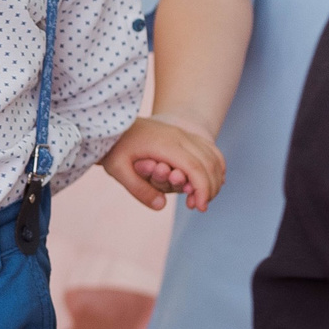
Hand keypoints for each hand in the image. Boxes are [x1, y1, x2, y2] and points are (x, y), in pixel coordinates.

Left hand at [99, 115, 223, 212]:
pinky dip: (215, 166)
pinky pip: (209, 150)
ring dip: (214, 178)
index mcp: (165, 144)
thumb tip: (161, 205)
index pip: (195, 167)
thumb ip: (138, 188)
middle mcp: (179, 136)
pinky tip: (209, 181)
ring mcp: (184, 133)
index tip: (199, 207)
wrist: (113, 122)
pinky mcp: (185, 135)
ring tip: (202, 198)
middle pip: (208, 163)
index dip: (202, 189)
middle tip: (200, 207)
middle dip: (210, 188)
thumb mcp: (117, 168)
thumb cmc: (113, 145)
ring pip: (212, 156)